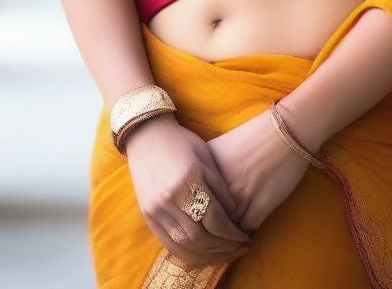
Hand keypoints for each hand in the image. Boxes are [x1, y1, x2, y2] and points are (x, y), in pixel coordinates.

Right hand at [124, 113, 251, 267]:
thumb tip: (235, 215)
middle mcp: (171, 198)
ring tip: (224, 255)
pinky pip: (168, 243)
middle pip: (200, 237)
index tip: (245, 237)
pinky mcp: (147, 215)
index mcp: (189, 180)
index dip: (232, 233)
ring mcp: (156, 208)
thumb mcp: (205, 156)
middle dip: (223, 248)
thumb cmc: (181, 142)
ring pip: (184, 245)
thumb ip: (220, 186)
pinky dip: (187, 254)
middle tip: (239, 249)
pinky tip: (202, 255)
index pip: (215, 218)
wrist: (146, 134)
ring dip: (207, 255)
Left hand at [204, 104, 313, 233]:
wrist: (286, 130)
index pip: (194, 199)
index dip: (201, 207)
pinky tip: (248, 225)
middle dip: (213, 222)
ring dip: (230, 230)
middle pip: (209, 214)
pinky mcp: (261, 203)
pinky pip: (247, 227)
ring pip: (227, 226)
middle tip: (219, 226)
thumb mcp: (223, 148)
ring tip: (233, 230)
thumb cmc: (255, 135)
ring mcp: (240, 194)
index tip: (207, 211)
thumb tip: (201, 193)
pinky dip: (246, 231)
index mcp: (207, 166)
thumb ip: (209, 170)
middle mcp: (220, 182)